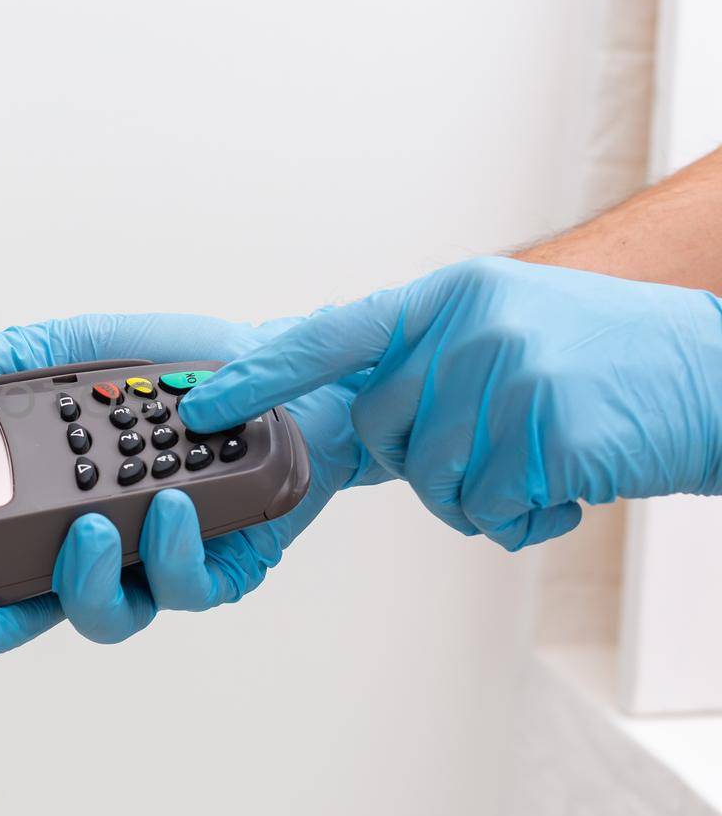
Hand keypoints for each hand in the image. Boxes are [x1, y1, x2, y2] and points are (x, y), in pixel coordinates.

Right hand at [0, 313, 387, 659]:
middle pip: (35, 610)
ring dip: (86, 579)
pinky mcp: (220, 568)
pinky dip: (173, 551)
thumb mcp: (94, 348)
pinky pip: (185, 588)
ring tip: (92, 527)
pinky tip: (173, 508)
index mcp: (63, 500)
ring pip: (107, 615)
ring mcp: (157, 561)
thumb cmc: (197, 369)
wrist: (291, 367)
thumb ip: (16, 358)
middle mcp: (105, 542)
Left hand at [181, 257, 721, 550]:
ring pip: (438, 481)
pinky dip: (532, 519)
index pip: (331, 336)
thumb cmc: (613, 362)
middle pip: (386, 436)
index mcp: (451, 296)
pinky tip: (577, 485)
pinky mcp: (552, 431)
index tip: (202, 406)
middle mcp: (471, 324)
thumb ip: (431, 355)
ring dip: (488, 497)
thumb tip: (357, 406)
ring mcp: (512, 373)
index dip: (263, 376)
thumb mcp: (513, 324)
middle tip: (503, 451)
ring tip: (550, 462)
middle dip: (430, 466)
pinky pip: (497, 508)